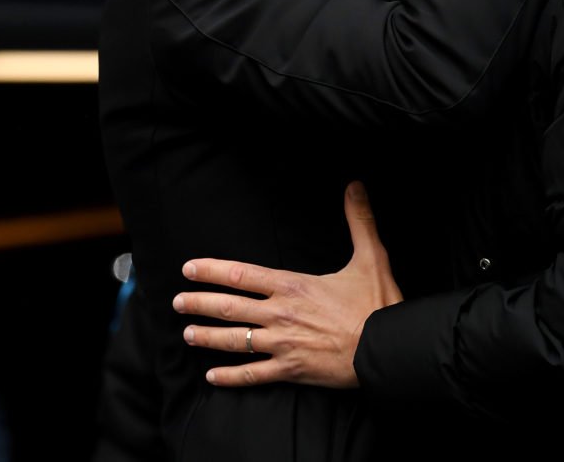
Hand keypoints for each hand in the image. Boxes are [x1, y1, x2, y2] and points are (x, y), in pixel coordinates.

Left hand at [173, 182, 401, 388]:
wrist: (387, 349)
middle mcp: (281, 314)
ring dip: (207, 337)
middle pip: (230, 307)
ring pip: (234, 341)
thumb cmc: (378, 304)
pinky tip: (212, 377)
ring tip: (187, 334)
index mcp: (293, 286)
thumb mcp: (371, 256)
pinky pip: (252, 375)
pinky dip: (230, 376)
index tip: (189, 269)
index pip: (242, 274)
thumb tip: (355, 186)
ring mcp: (283, 344)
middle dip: (199, 304)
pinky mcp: (290, 370)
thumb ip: (358, 220)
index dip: (212, 270)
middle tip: (177, 302)